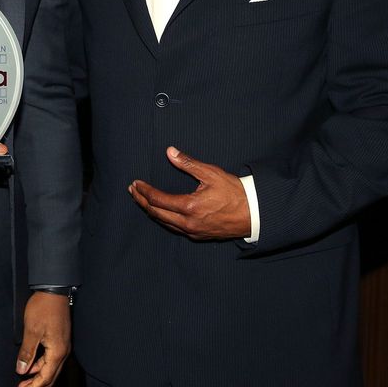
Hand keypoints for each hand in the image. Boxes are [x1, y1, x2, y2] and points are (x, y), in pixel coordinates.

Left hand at [16, 290, 70, 386]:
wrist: (54, 290)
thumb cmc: (44, 308)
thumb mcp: (31, 330)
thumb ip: (27, 352)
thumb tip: (21, 370)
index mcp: (57, 352)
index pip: (46, 378)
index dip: (33, 386)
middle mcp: (63, 351)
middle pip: (51, 376)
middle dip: (37, 384)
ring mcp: (63, 345)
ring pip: (51, 368)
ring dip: (38, 375)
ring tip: (24, 379)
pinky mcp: (60, 339)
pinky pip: (51, 358)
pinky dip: (41, 365)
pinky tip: (31, 365)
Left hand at [128, 146, 250, 239]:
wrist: (254, 213)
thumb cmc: (234, 192)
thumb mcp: (211, 173)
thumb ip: (188, 163)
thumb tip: (170, 152)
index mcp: (189, 207)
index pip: (157, 200)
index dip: (144, 191)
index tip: (135, 183)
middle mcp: (188, 223)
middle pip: (156, 213)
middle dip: (141, 201)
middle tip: (133, 191)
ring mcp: (192, 231)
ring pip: (164, 223)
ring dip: (150, 211)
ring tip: (141, 200)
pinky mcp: (198, 236)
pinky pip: (174, 229)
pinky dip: (163, 219)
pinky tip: (160, 212)